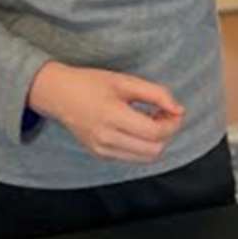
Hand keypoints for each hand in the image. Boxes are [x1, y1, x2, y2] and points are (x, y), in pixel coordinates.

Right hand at [27, 61, 183, 162]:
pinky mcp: (101, 155)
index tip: (174, 110)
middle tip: (164, 114)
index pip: (155, 132)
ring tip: (151, 120)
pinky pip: (132, 157)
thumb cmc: (91, 84)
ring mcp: (102, 150)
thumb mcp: (125, 81)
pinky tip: (137, 127)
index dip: (173, 123)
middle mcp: (106, 138)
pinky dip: (142, 145)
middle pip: (154, 150)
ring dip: (156, 141)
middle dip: (167, 133)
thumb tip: (179, 110)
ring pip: (145, 157)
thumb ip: (156, 94)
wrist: (58, 95)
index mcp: (112, 116)